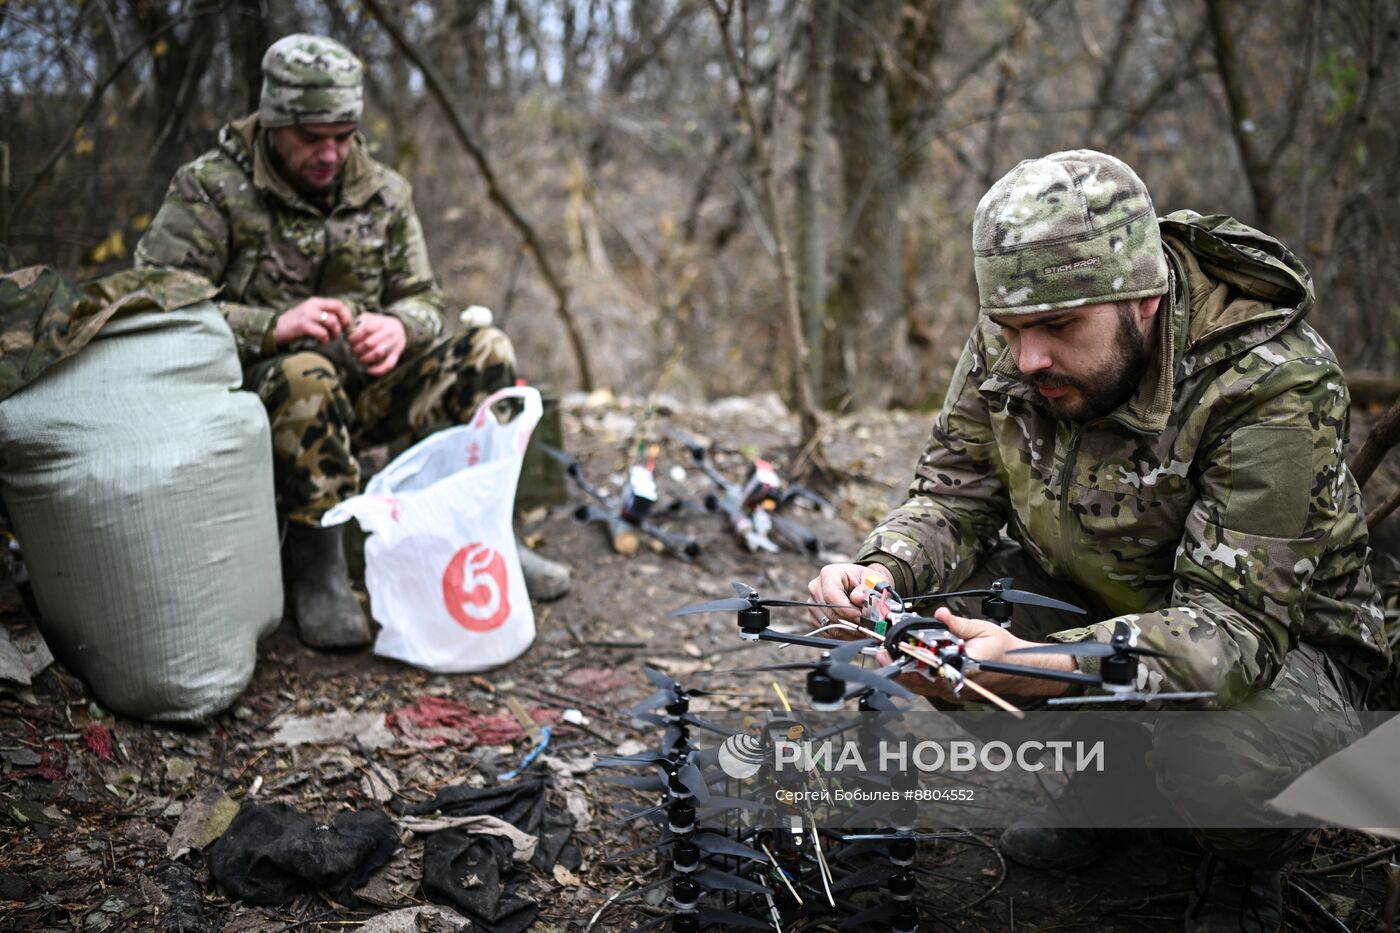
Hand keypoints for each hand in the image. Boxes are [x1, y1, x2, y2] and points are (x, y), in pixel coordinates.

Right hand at [273, 297, 352, 345]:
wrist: (275, 328)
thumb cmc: (295, 323)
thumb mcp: (310, 314)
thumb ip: (323, 314)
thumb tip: (342, 322)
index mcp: (316, 302)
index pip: (338, 304)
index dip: (346, 315)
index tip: (346, 325)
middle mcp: (313, 305)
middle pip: (338, 310)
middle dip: (343, 323)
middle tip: (340, 333)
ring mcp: (308, 314)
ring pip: (332, 321)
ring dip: (335, 333)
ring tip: (330, 339)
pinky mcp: (303, 325)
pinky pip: (321, 332)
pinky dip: (325, 339)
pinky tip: (322, 342)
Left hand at [348, 312, 406, 375]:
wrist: (401, 329)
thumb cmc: (380, 324)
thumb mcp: (371, 317)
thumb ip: (359, 321)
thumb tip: (347, 329)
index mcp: (382, 323)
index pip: (367, 329)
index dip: (355, 336)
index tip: (349, 340)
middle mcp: (389, 333)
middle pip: (370, 343)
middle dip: (357, 349)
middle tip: (352, 350)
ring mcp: (393, 345)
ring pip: (378, 354)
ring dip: (365, 358)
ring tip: (358, 358)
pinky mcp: (396, 355)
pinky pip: (389, 365)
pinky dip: (378, 370)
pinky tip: (368, 370)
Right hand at [806, 562, 893, 633]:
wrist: (858, 585)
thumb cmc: (863, 581)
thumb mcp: (871, 579)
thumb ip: (866, 588)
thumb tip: (857, 598)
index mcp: (829, 574)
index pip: (831, 595)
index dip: (846, 609)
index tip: (860, 616)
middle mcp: (816, 588)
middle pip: (830, 612)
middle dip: (850, 622)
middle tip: (867, 625)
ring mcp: (812, 603)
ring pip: (829, 624)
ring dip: (848, 630)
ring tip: (863, 627)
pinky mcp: (813, 617)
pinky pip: (827, 631)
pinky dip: (842, 634)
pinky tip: (854, 628)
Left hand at [874, 607, 1074, 698]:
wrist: (1020, 668)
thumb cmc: (1004, 650)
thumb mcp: (983, 630)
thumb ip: (959, 624)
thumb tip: (942, 614)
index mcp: (964, 669)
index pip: (931, 667)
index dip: (909, 659)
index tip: (893, 650)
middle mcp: (957, 684)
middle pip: (920, 681)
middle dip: (899, 666)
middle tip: (881, 653)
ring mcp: (954, 690)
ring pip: (921, 686)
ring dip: (903, 672)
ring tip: (886, 657)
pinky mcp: (952, 691)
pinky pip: (928, 687)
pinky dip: (913, 677)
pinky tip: (903, 665)